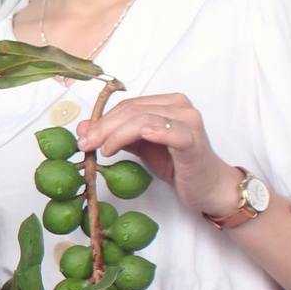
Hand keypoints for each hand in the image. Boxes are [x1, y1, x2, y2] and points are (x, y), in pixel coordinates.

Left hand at [77, 92, 241, 218]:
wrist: (208, 187)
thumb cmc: (176, 165)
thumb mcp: (141, 147)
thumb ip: (116, 136)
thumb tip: (83, 129)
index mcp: (167, 102)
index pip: (127, 106)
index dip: (102, 120)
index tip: (83, 138)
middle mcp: (180, 106)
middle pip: (133, 110)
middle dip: (104, 128)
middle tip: (86, 145)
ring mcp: (189, 122)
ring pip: (144, 119)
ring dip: (118, 134)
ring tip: (104, 151)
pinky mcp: (194, 142)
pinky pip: (173, 133)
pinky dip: (156, 132)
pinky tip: (142, 135)